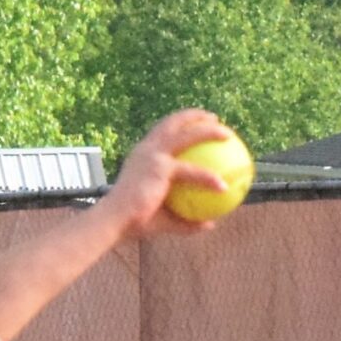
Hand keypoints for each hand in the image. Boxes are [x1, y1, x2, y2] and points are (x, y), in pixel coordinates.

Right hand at [98, 109, 236, 241]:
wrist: (113, 222)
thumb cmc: (133, 223)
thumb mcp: (163, 220)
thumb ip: (186, 221)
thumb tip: (209, 225)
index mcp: (142, 156)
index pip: (161, 132)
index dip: (179, 124)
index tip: (197, 123)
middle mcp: (146, 149)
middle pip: (173, 123)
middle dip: (194, 116)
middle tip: (214, 119)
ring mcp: (154, 155)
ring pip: (187, 134)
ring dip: (208, 130)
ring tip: (227, 134)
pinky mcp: (160, 168)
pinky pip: (192, 171)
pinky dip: (208, 177)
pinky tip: (224, 186)